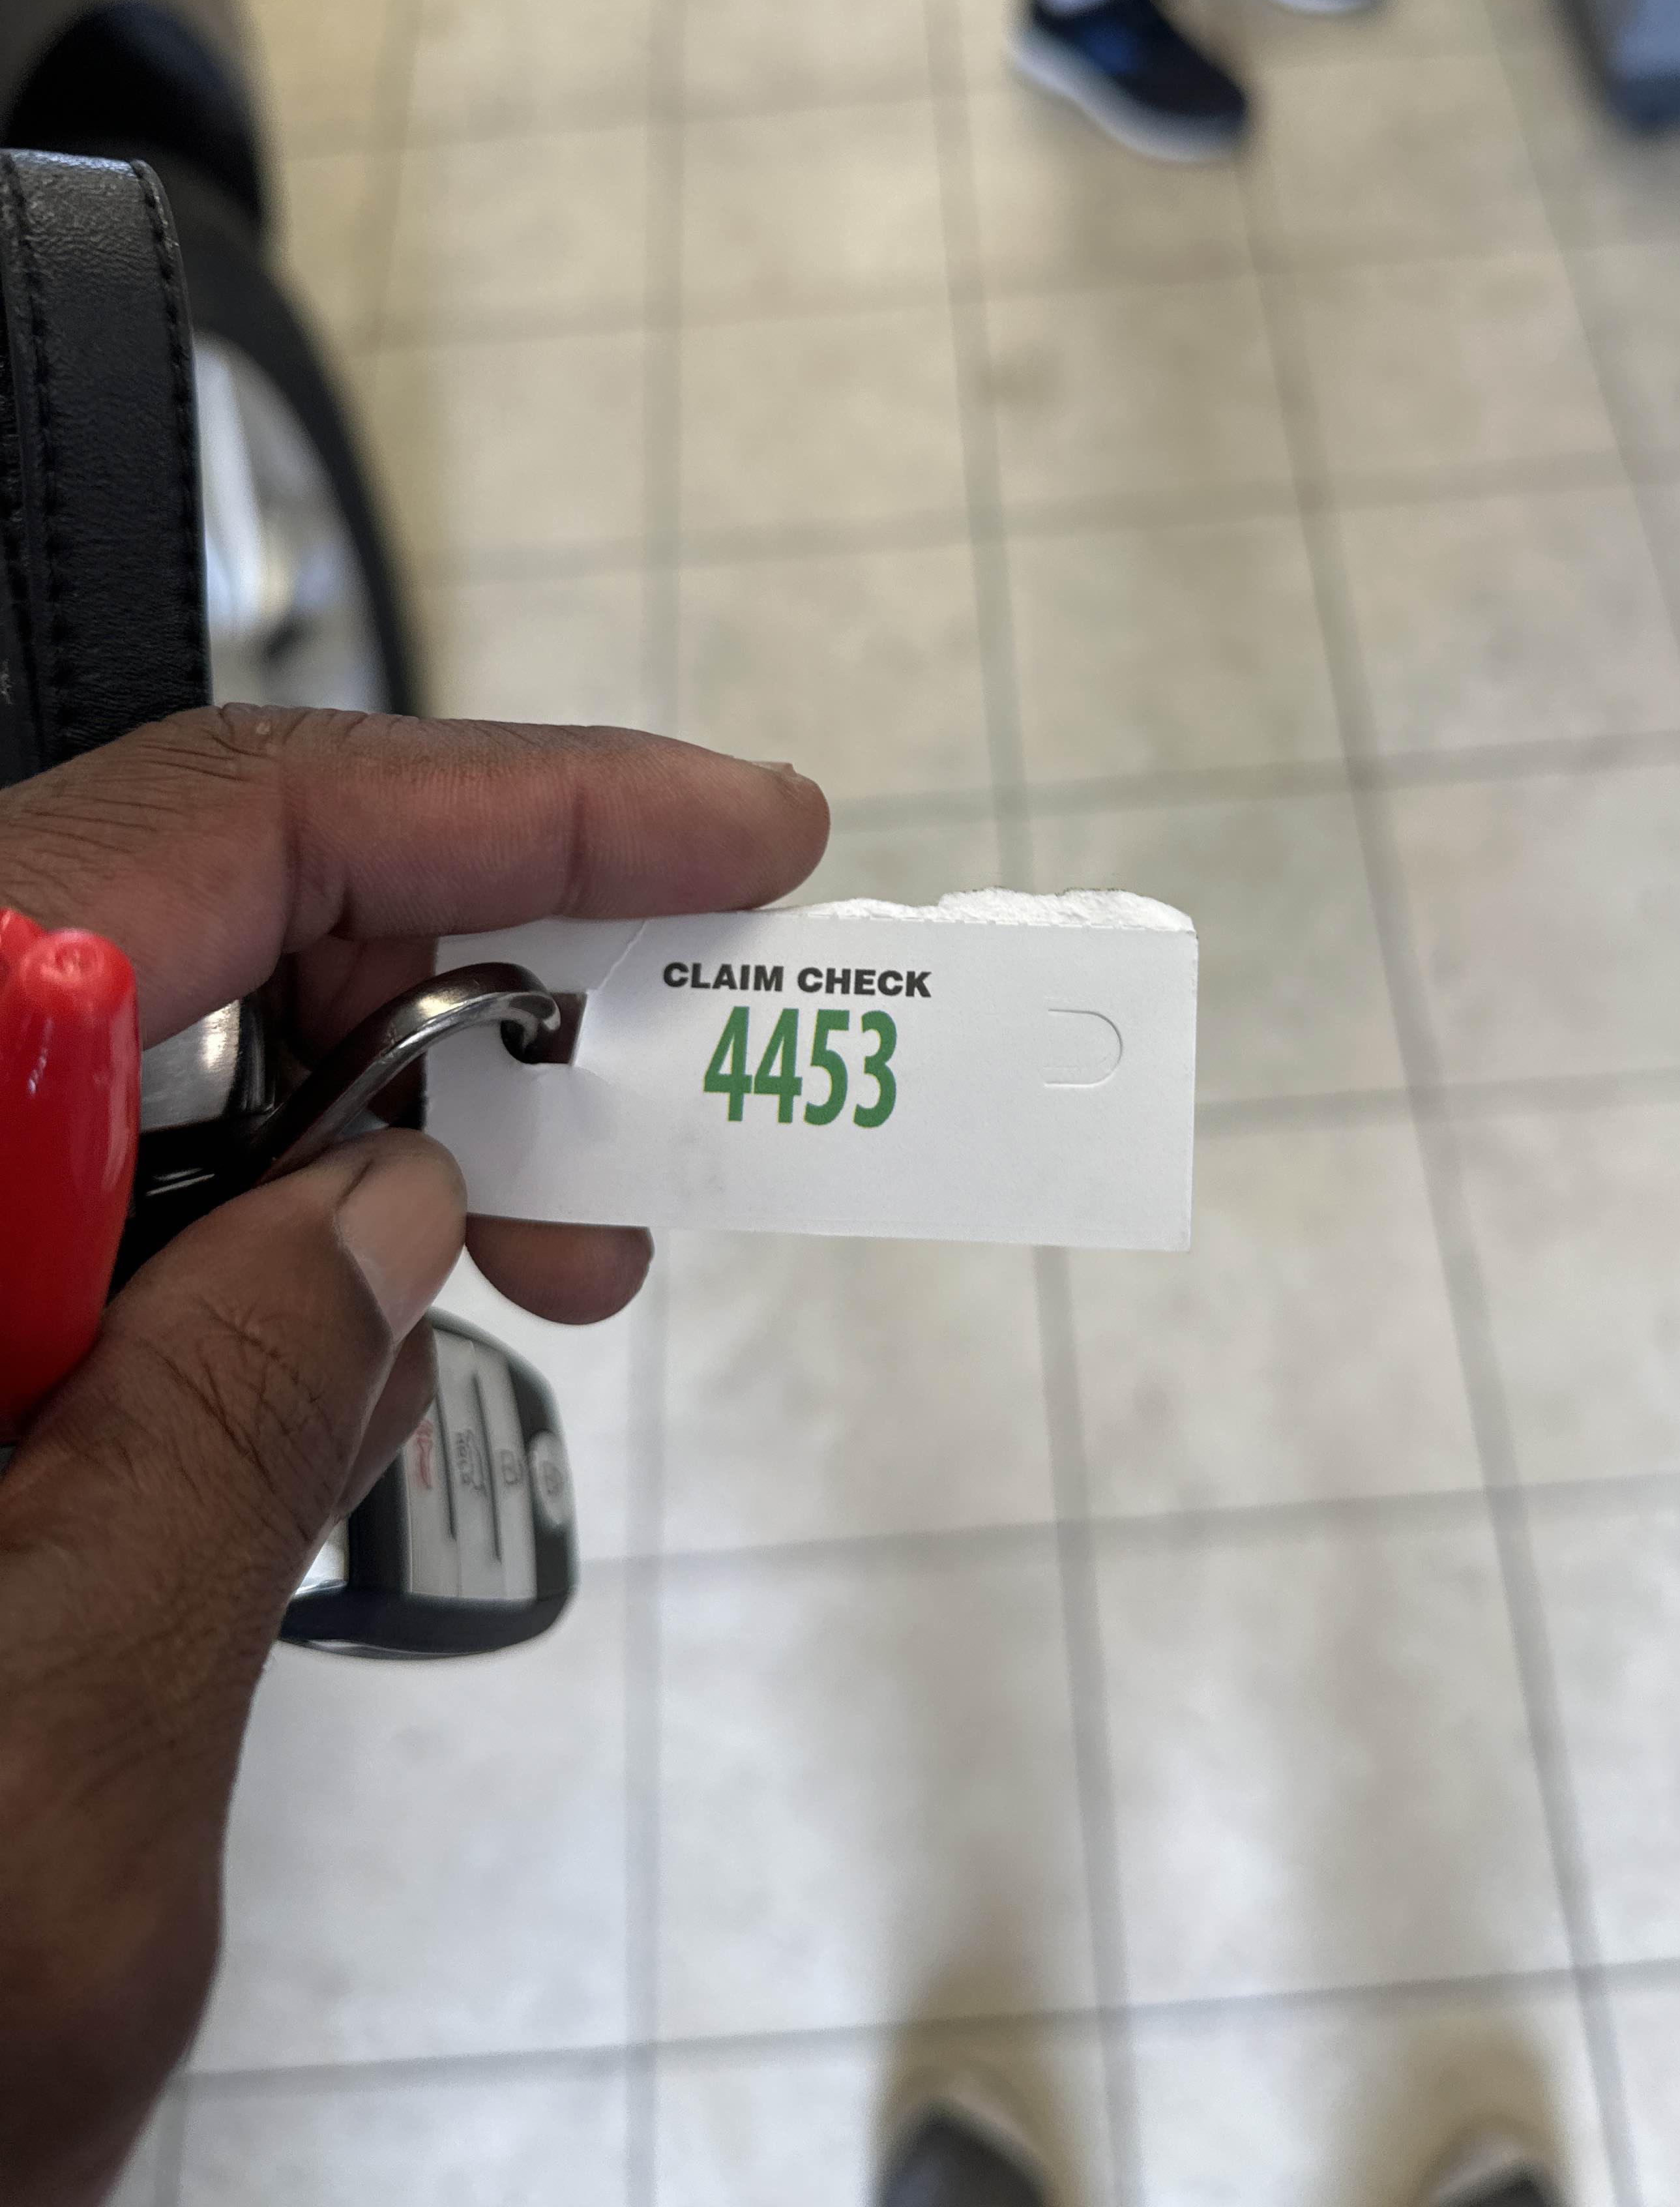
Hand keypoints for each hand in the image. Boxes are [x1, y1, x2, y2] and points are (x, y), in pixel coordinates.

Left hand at [0, 707, 826, 2204]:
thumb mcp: (59, 1751)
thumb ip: (233, 1418)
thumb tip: (395, 1203)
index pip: (204, 848)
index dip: (508, 810)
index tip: (732, 837)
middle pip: (160, 918)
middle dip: (454, 990)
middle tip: (661, 1109)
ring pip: (125, 1057)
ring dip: (356, 1136)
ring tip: (545, 1259)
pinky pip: (74, 1196)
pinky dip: (243, 1244)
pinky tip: (342, 1352)